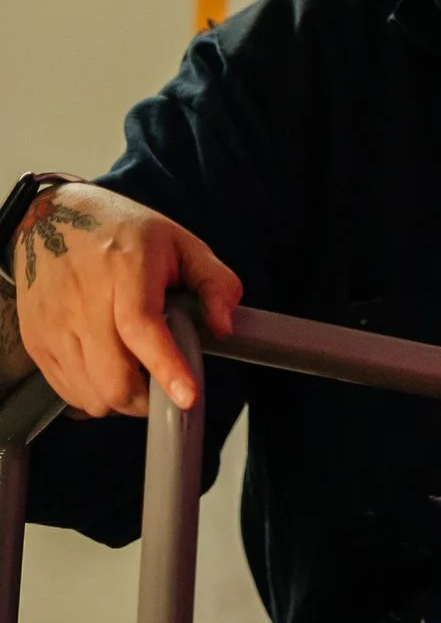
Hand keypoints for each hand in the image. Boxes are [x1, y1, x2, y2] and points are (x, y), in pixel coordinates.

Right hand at [6, 182, 237, 417]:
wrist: (52, 221)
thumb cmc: (123, 234)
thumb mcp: (182, 244)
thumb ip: (215, 283)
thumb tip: (223, 326)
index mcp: (124, 270)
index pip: (141, 327)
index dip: (166, 368)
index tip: (187, 396)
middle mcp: (82, 300)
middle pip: (113, 378)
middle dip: (149, 399)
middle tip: (167, 388)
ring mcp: (53, 325)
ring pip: (90, 396)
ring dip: (122, 400)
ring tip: (138, 374)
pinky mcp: (36, 341)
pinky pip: (68, 392)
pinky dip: (94, 395)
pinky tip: (109, 370)